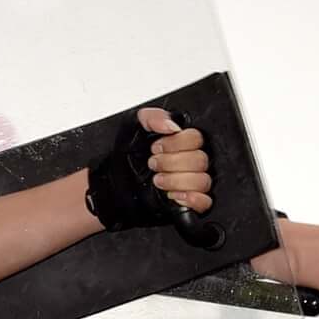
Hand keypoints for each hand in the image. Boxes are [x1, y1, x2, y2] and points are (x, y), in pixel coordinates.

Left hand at [85, 106, 212, 228]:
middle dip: (172, 163)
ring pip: (203, 181)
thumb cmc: (125, 156)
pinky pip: (205, 202)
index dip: (176, 143)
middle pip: (201, 160)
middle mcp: (189, 161)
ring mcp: (190, 182)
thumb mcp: (133, 126)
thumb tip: (172, 124)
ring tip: (158, 181)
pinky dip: (193, 199)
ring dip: (177, 181)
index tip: (156, 147)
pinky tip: (175, 195)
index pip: (196, 138)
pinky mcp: (187, 202)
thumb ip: (152, 117)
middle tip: (153, 164)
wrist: (114, 183)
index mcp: (181, 141)